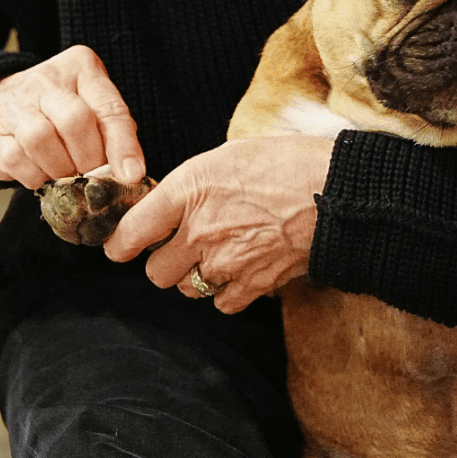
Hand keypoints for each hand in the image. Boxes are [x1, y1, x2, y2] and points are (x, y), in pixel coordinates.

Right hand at [0, 44, 144, 188]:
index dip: (123, 145)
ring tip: (67, 174)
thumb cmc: (60, 108)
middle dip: (89, 158)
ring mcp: (14, 104)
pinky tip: (42, 172)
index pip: (109, 107)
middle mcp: (45, 80)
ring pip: (41, 140)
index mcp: (80, 66)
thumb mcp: (93, 104)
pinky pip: (17, 161)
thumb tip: (129, 173)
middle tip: (92, 174)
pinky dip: (36, 176)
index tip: (132, 175)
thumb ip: (113, 130)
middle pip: (75, 120)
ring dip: (60, 169)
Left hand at [103, 135, 332, 313]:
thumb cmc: (289, 162)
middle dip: (165, 263)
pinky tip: (242, 271)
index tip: (119, 248)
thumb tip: (177, 203)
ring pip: (187, 289)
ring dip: (197, 277)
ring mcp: (225, 261)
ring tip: (220, 256)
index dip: (121, 243)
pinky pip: (221, 303)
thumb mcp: (231, 154)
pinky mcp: (252, 284)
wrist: (337, 190)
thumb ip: (196, 183)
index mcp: (189, 189)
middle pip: (156, 272)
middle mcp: (200, 229)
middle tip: (183, 249)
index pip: (133, 229)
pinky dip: (228, 293)